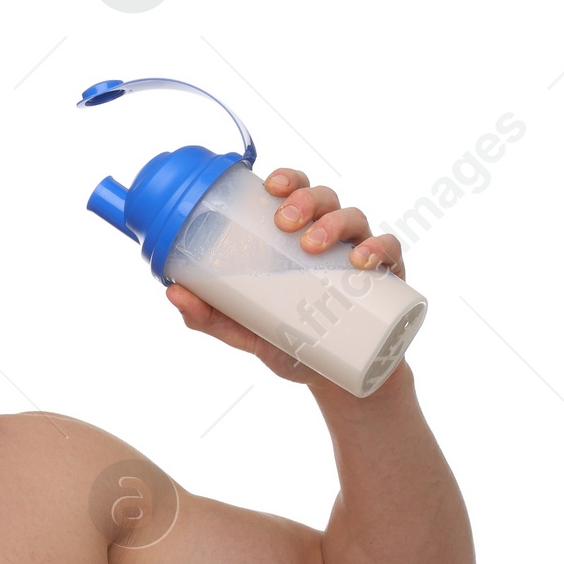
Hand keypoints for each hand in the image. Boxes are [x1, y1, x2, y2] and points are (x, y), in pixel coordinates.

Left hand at [165, 168, 407, 390]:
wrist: (336, 383)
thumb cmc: (292, 346)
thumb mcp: (246, 333)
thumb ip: (210, 317)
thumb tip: (172, 292)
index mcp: (300, 239)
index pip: (297, 194)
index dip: (288, 179)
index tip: (270, 185)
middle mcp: (332, 239)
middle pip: (325, 199)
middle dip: (306, 200)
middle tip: (284, 222)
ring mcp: (361, 255)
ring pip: (355, 218)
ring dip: (334, 223)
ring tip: (312, 245)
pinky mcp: (389, 279)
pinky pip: (390, 251)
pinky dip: (378, 249)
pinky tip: (362, 260)